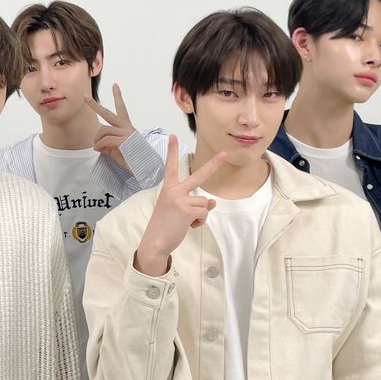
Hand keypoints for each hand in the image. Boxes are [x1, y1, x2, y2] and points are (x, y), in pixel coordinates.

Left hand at [85, 83, 134, 169]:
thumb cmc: (132, 161)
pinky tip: (99, 150)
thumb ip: (108, 144)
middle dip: (94, 105)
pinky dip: (98, 145)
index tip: (115, 85)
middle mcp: (127, 127)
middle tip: (84, 96)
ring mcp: (126, 133)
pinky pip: (104, 140)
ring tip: (98, 147)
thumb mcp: (118, 150)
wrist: (145, 169)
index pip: (122, 109)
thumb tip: (96, 144)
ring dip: (96, 140)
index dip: (118, 96)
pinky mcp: (124, 140)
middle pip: (107, 113)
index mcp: (127, 127)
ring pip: (102, 130)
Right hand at [134, 135, 226, 275]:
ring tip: (185, 222)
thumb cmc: (164, 226)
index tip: (173, 137)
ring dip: (200, 215)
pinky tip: (187, 226)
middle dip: (214, 164)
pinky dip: (199, 222)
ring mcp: (180, 199)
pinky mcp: (187, 210)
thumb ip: (194, 203)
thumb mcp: (178, 210)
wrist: (155, 242)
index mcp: (168, 188)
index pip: (171, 167)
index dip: (172, 151)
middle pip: (199, 175)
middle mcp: (174, 190)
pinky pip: (204, 214)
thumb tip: (212, 203)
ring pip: (205, 204)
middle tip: (225, 154)